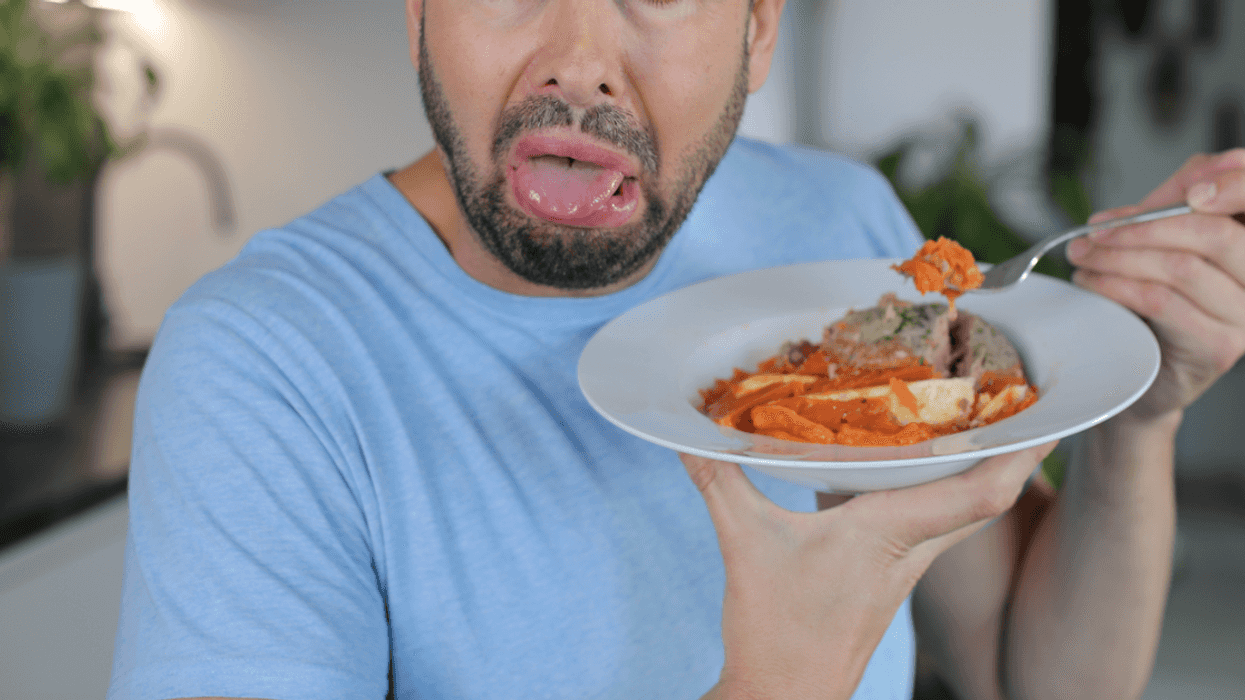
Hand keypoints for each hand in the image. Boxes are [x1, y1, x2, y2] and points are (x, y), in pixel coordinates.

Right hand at [682, 442, 1056, 699]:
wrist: (783, 699)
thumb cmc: (776, 634)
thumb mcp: (745, 545)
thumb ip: (719, 481)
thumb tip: (685, 433)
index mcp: (889, 534)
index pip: (982, 495)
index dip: (1023, 453)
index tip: (1054, 410)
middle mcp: (911, 549)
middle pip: (990, 497)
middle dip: (1018, 450)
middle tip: (1032, 398)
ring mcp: (905, 567)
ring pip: (964, 511)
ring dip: (984, 468)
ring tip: (989, 420)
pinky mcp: (889, 576)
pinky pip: (934, 523)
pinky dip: (942, 489)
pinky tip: (921, 470)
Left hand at [1066, 148, 1244, 420]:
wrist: (1146, 376)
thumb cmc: (1157, 306)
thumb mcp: (1166, 243)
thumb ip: (1179, 204)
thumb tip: (1188, 176)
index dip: (1233, 183)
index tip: (1188, 191)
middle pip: (1215, 233)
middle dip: (1144, 225)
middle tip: (1097, 231)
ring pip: (1181, 266)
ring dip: (1118, 256)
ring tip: (1084, 256)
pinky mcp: (1219, 346)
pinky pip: (1161, 301)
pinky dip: (1115, 286)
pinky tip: (1091, 282)